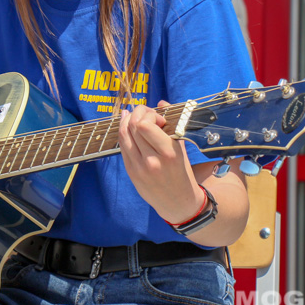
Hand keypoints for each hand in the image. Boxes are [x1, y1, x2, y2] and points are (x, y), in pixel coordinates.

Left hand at [117, 102, 205, 223]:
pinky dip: (124, 134)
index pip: (146, 125)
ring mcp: (139, 168)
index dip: (149, 115)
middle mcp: (152, 160)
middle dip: (137, 113)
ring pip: (124, 135)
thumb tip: (160, 102)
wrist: (177, 202)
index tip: (158, 118)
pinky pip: (123, 147)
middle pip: (133, 127)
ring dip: (127, 121)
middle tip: (145, 113)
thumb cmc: (182, 172)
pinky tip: (127, 128)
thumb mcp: (182, 148)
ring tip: (132, 116)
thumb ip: (173, 124)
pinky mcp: (131, 172)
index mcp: (169, 153)